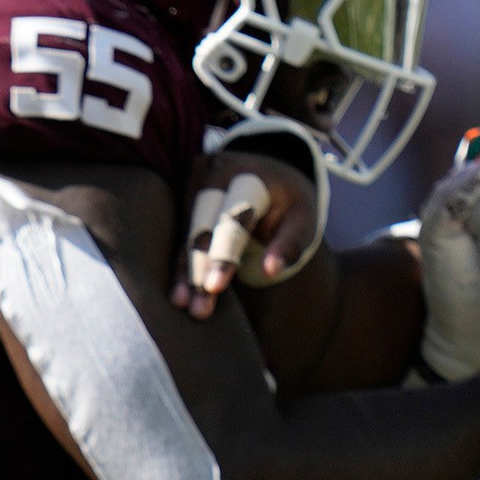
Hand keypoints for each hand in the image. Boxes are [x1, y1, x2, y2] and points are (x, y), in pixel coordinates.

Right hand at [171, 150, 320, 318]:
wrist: (265, 169)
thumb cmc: (288, 201)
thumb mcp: (303, 216)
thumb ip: (291, 242)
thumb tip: (270, 271)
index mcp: (248, 177)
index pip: (232, 219)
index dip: (222, 255)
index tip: (215, 288)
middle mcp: (214, 177)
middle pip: (201, 228)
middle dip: (197, 269)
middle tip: (198, 309)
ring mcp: (191, 185)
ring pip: (184, 234)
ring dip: (183, 273)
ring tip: (183, 305)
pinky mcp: (179, 198)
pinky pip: (176, 236)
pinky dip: (178, 266)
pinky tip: (177, 294)